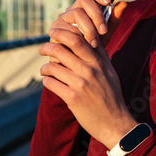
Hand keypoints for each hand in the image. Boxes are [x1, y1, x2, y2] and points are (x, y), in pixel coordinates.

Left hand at [39, 0, 134, 148]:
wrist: (114, 123)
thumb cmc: (112, 96)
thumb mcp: (110, 72)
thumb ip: (100, 55)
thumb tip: (92, 39)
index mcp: (98, 62)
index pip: (77, 40)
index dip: (61, 33)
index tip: (53, 32)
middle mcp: (88, 71)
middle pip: (61, 50)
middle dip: (47, 47)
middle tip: (41, 48)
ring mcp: (80, 84)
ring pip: (53, 67)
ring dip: (44, 67)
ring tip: (43, 69)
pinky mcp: (72, 98)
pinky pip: (52, 84)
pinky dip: (47, 81)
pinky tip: (48, 81)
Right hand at [50, 0, 125, 47]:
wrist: (78, 65)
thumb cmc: (92, 47)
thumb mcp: (105, 34)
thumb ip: (113, 20)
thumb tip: (123, 4)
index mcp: (83, 7)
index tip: (108, 2)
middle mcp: (71, 10)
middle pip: (83, 0)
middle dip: (96, 14)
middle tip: (103, 31)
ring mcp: (62, 19)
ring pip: (76, 13)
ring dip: (89, 28)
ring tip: (95, 43)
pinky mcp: (55, 30)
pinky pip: (67, 28)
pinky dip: (79, 37)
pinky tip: (85, 46)